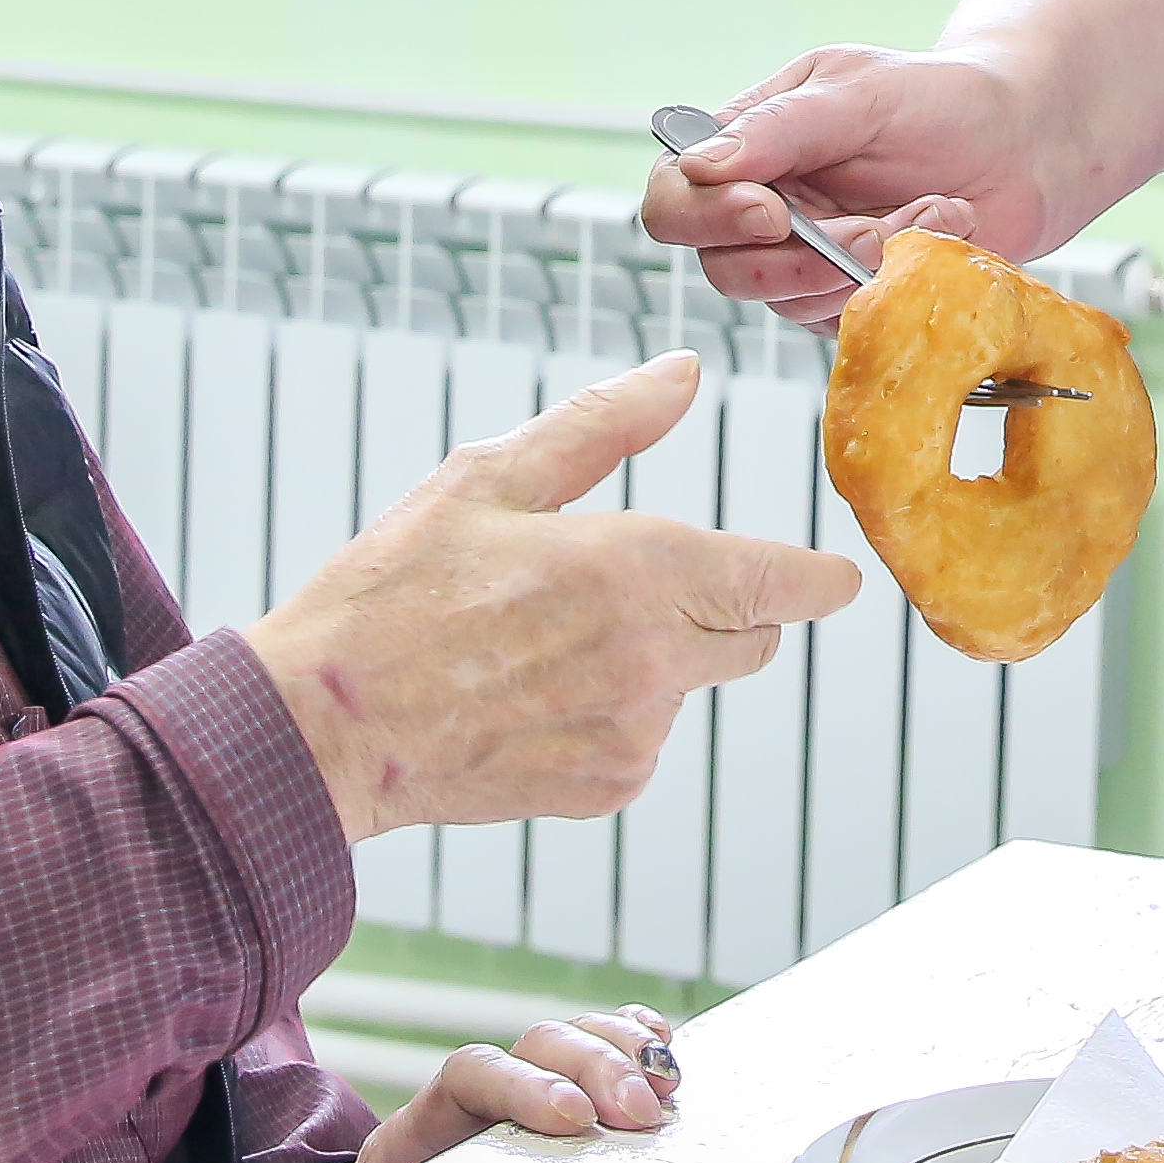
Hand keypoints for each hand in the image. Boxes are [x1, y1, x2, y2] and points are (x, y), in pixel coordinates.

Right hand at [242, 357, 857, 841]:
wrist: (323, 730)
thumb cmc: (393, 595)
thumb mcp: (489, 479)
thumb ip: (603, 425)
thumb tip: (680, 374)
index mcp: (639, 570)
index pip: (782, 581)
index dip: (820, 578)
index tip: (840, 578)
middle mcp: (655, 659)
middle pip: (752, 638)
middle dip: (726, 608)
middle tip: (638, 584)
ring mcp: (634, 734)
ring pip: (690, 687)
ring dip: (654, 660)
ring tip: (542, 641)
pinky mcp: (605, 788)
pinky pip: (644, 741)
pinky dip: (612, 714)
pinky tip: (530, 693)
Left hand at [329, 1006, 679, 1162]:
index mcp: (416, 1133)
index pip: (470, 1073)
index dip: (523, 1085)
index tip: (573, 1121)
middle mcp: (473, 1101)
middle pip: (535, 1044)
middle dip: (595, 1067)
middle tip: (642, 1114)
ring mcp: (520, 1094)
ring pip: (571, 1037)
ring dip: (625, 1053)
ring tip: (668, 1090)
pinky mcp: (559, 1106)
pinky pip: (598, 1048)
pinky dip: (635, 1042)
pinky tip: (667, 1055)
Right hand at [640, 48, 1053, 330]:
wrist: (1026, 142)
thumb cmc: (942, 100)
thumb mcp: (860, 91)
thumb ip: (781, 126)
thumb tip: (702, 164)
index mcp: (747, 147)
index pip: (677, 196)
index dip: (710, 216)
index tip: (774, 214)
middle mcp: (764, 210)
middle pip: (726, 268)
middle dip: (804, 259)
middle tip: (872, 230)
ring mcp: (808, 263)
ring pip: (791, 302)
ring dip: (866, 265)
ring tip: (929, 210)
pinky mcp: (854, 301)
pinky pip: (848, 322)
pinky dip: (897, 284)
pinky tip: (940, 233)